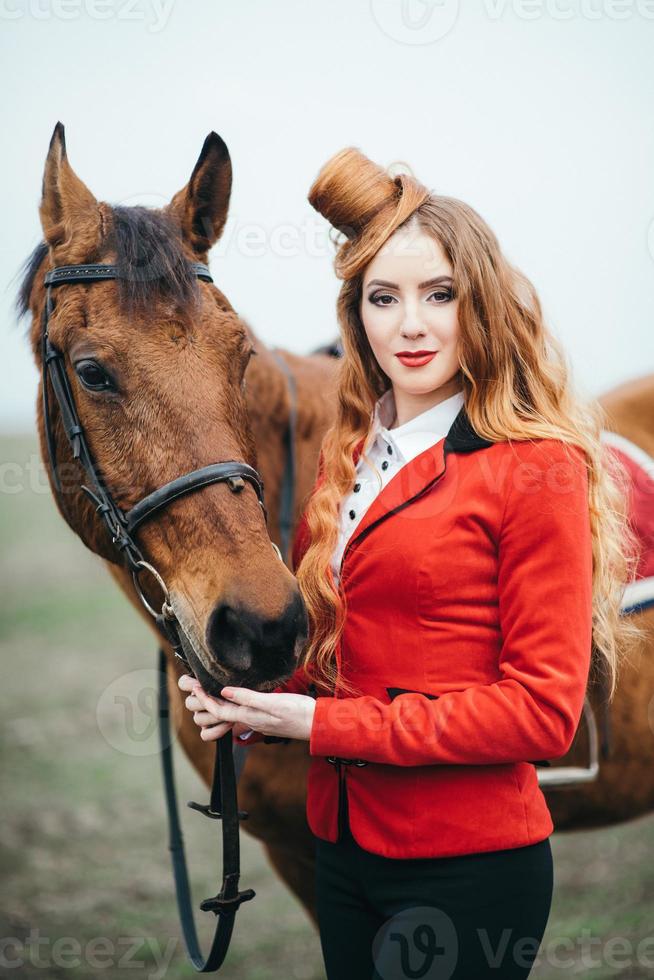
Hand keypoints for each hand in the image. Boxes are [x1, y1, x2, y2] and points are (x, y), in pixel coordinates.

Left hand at [177, 674, 315, 742]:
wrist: (317, 724)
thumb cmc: (298, 712)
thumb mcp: (273, 702)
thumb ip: (248, 697)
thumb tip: (224, 691)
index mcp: (250, 716)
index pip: (218, 710)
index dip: (204, 700)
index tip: (195, 687)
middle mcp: (250, 720)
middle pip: (220, 715)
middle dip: (205, 703)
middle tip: (195, 686)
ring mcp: (257, 720)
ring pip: (229, 714)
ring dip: (216, 704)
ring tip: (208, 689)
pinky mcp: (264, 718)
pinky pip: (240, 713)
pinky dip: (230, 704)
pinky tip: (232, 695)